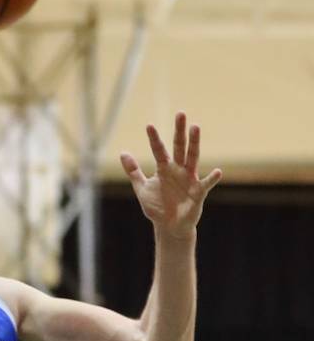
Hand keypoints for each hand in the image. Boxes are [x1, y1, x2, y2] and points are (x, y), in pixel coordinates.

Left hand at [120, 113, 221, 237]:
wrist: (169, 227)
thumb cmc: (157, 207)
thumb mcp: (142, 189)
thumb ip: (134, 171)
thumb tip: (123, 152)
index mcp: (165, 168)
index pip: (159, 150)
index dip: (154, 139)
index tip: (149, 126)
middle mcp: (178, 169)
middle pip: (179, 147)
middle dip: (179, 131)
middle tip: (181, 114)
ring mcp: (189, 179)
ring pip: (193, 157)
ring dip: (194, 143)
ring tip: (196, 127)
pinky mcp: (198, 192)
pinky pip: (206, 184)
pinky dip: (212, 178)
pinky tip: (217, 171)